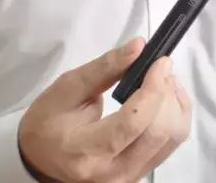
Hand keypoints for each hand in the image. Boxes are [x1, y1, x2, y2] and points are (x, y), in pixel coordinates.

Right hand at [18, 38, 191, 182]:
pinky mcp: (139, 176)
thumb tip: (139, 46)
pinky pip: (170, 145)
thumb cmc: (48, 119)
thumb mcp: (68, 87)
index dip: (152, 90)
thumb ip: (104, 67)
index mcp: (85, 150)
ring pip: (172, 139)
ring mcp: (127, 179)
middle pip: (158, 132)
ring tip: (161, 81)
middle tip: (159, 67)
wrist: (40, 157)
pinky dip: (174, 117)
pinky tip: (163, 98)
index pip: (132, 124)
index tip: (160, 62)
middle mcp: (112, 173)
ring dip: (174, 104)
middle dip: (165, 93)